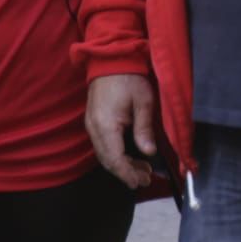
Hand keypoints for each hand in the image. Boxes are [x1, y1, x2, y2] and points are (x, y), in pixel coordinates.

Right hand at [86, 74, 158, 188]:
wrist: (111, 59)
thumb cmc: (129, 78)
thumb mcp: (143, 101)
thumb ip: (144, 128)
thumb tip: (149, 152)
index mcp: (106, 125)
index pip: (115, 159)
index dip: (127, 174)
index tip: (140, 182)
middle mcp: (94, 128)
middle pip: (108, 161)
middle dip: (126, 173)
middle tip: (146, 179)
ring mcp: (91, 125)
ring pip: (104, 155)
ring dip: (122, 165)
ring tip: (143, 170)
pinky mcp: (94, 122)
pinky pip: (103, 146)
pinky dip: (116, 155)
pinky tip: (131, 156)